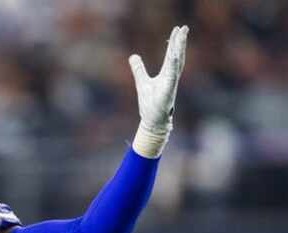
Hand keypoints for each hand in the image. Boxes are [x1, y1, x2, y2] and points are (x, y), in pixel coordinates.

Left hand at [129, 26, 188, 156]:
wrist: (153, 121)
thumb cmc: (150, 104)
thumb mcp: (141, 82)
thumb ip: (139, 69)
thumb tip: (133, 56)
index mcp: (167, 74)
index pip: (172, 55)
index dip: (175, 43)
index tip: (178, 30)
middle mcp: (171, 77)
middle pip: (177, 56)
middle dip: (180, 42)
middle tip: (184, 27)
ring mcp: (171, 84)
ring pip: (176, 63)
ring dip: (179, 50)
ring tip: (181, 36)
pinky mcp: (168, 92)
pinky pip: (172, 77)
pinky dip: (173, 66)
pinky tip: (174, 56)